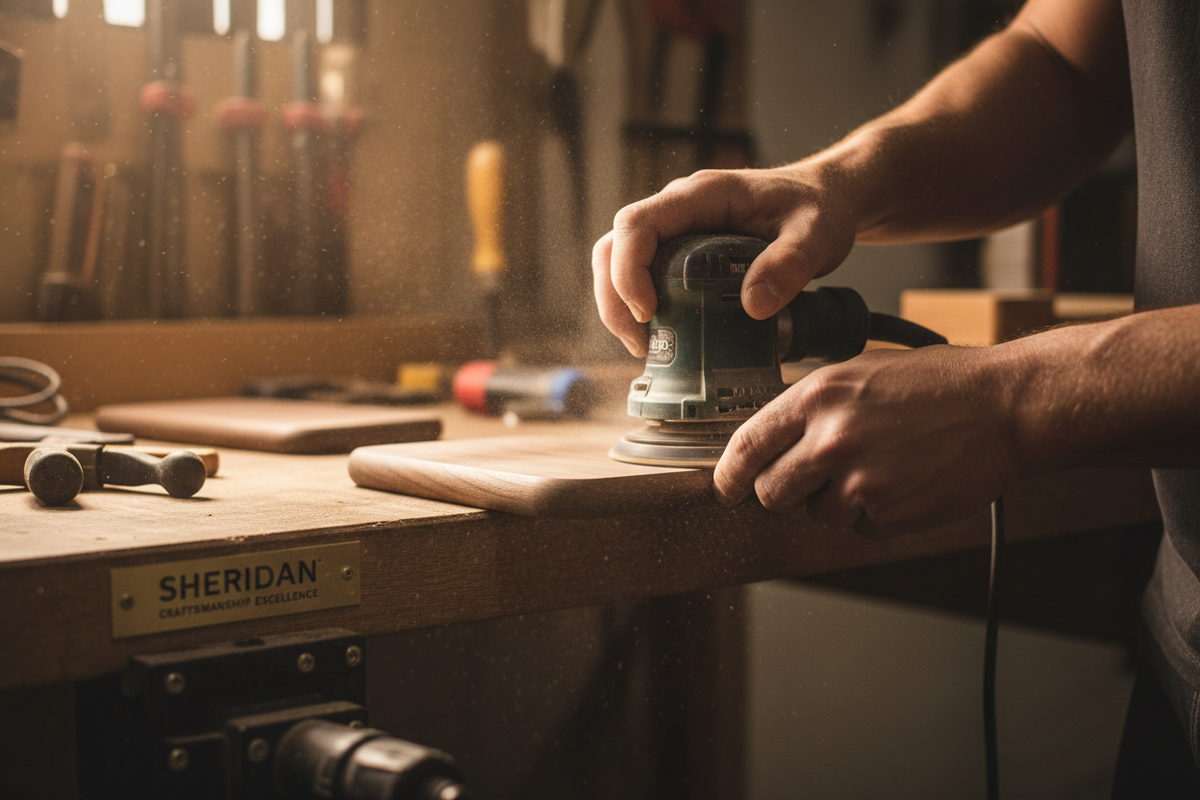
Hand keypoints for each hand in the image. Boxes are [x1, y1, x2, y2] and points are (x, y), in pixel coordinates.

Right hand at [592, 164, 859, 356]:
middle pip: (614, 246)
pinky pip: (642, 273)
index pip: (637, 224)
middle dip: (614, 298)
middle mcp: (678, 209)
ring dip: (619, 305)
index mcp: (701, 195)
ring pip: (619, 261)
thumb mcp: (817, 235)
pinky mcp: (680, 250)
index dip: (629, 271)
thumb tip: (753, 306)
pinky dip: (637, 306)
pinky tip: (658, 337)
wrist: (826, 198)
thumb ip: (791, 264)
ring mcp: (676, 229)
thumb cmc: (818, 208)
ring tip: (642, 346)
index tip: (649, 312)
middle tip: (638, 343)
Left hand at [712, 346, 1020, 538]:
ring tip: (877, 468)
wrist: (1003, 407)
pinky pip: (860, 528)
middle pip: (773, 492)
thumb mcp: (861, 372)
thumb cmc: (938, 384)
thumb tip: (771, 440)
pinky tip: (901, 482)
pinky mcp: (889, 515)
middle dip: (785, 491)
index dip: (729, 473)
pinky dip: (874, 514)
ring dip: (836, 502)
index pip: (747, 446)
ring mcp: (860, 482)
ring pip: (817, 514)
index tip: (724, 486)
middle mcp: (832, 440)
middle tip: (813, 479)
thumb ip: (813, 406)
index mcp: (819, 397)